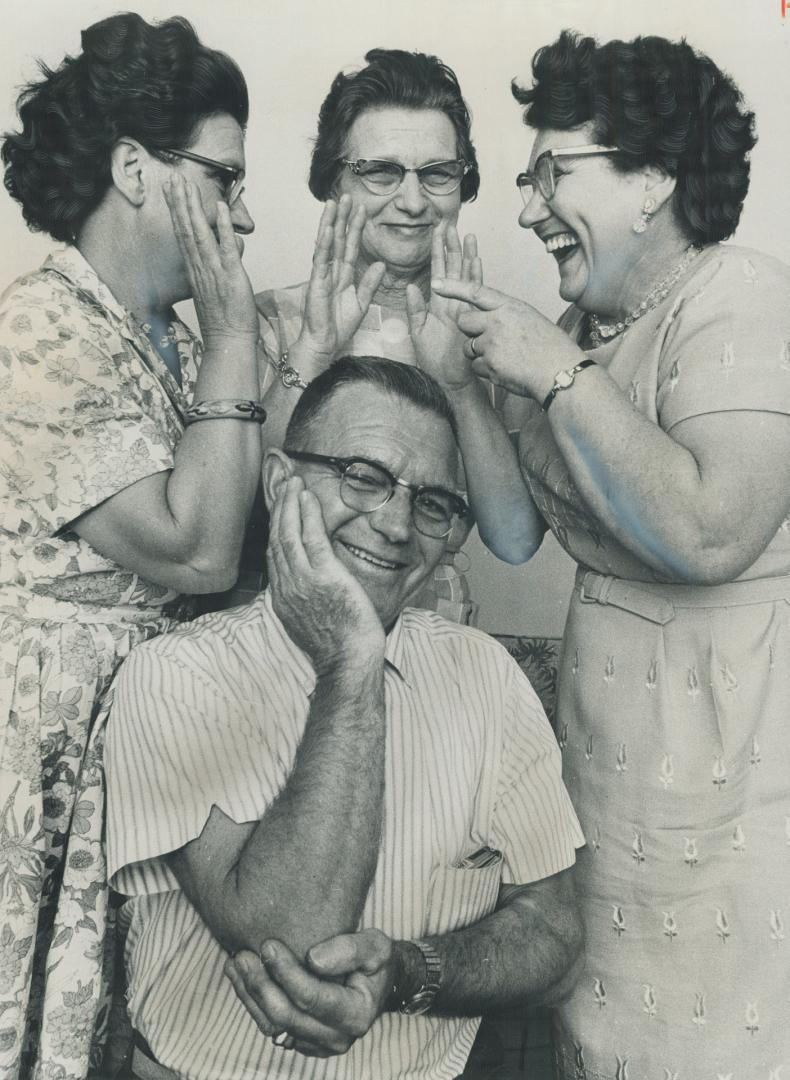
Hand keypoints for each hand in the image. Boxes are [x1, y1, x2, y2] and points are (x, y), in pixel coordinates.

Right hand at [164, 175, 257, 346]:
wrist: (228, 342)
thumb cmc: (225, 320)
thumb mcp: (216, 288)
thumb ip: (219, 267)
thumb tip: (229, 250)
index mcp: (196, 270)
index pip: (183, 234)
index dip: (177, 211)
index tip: (170, 190)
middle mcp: (200, 268)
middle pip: (186, 229)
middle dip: (179, 202)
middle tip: (172, 177)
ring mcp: (213, 271)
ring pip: (199, 234)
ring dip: (193, 208)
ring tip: (186, 185)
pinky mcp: (230, 276)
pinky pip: (225, 247)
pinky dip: (221, 227)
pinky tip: (219, 207)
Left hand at [224, 930, 393, 1057]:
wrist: (380, 983)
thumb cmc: (377, 961)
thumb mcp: (376, 946)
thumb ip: (349, 950)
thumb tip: (313, 958)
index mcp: (357, 1015)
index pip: (312, 998)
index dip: (286, 973)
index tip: (268, 945)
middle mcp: (337, 1038)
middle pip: (287, 1016)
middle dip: (261, 986)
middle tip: (243, 955)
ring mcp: (318, 1044)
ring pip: (274, 1026)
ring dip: (250, 995)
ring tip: (235, 964)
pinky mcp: (302, 1040)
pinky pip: (272, 1027)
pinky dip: (253, 1003)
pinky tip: (240, 977)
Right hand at [266, 476, 384, 671]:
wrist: (347, 660)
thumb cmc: (337, 645)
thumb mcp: (309, 621)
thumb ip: (303, 600)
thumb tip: (307, 586)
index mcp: (283, 597)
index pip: (274, 554)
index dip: (275, 529)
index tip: (278, 512)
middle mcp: (287, 585)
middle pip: (276, 538)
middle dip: (279, 509)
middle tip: (283, 485)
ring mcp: (303, 579)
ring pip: (289, 533)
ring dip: (290, 504)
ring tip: (294, 483)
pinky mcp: (324, 574)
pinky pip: (311, 537)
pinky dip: (307, 514)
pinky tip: (307, 498)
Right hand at [297, 195, 385, 367]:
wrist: (326, 344)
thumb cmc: (339, 326)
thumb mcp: (362, 302)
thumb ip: (370, 283)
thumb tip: (381, 264)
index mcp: (344, 275)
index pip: (351, 246)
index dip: (356, 227)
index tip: (363, 209)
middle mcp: (332, 271)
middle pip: (338, 239)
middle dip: (342, 217)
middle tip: (346, 196)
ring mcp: (323, 275)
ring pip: (327, 244)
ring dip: (330, 223)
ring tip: (333, 203)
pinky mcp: (316, 283)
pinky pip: (320, 260)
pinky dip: (323, 244)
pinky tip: (326, 229)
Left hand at [406, 225, 482, 393]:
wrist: (449, 380)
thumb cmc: (434, 362)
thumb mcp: (418, 332)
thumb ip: (415, 309)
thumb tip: (411, 287)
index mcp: (438, 304)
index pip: (438, 271)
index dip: (436, 251)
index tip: (436, 231)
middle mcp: (452, 302)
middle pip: (452, 268)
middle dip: (451, 246)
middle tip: (450, 224)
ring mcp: (463, 308)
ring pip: (465, 276)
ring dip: (466, 255)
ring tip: (467, 235)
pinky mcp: (470, 318)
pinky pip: (474, 294)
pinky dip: (475, 275)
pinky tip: (476, 259)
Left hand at [429, 278, 581, 400]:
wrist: (560, 371)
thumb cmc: (550, 346)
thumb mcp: (530, 318)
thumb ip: (506, 315)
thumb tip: (489, 318)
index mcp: (509, 306)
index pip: (476, 292)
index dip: (454, 287)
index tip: (436, 283)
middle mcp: (497, 322)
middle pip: (464, 322)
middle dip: (470, 332)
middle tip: (490, 341)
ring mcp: (492, 344)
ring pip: (469, 348)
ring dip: (480, 354)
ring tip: (506, 358)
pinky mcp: (490, 365)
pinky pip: (476, 367)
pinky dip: (487, 371)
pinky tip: (506, 370)